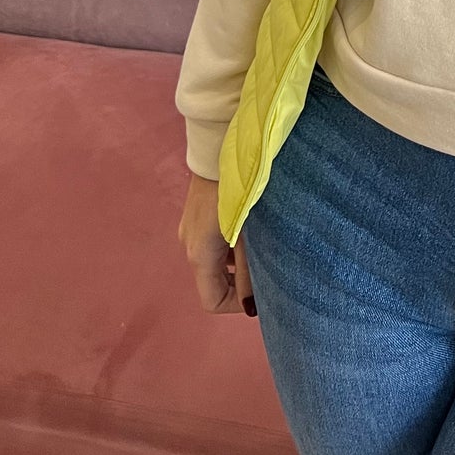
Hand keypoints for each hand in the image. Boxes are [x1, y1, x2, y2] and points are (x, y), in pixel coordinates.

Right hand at [177, 170, 254, 315]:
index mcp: (200, 256)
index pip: (212, 301)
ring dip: (236, 261)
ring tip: (261, 242)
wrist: (220, 148)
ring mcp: (189, 228)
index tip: (260, 292)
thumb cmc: (239, 193)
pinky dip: (229, 244)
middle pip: (212, 281)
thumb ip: (251, 273)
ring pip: (214, 260)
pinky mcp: (194, 212)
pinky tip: (249, 225)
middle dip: (239, 282)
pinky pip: (212, 241)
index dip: (237, 304)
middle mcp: (188, 246)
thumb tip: (252, 306)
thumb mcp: (249, 237)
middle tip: (266, 267)